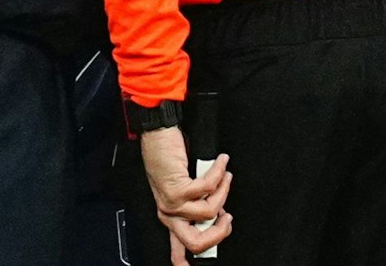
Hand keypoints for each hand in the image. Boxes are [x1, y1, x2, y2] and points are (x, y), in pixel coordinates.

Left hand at [139, 126, 234, 258]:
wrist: (157, 133)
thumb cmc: (171, 156)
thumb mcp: (184, 186)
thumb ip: (198, 204)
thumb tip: (219, 214)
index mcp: (170, 216)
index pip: (176, 250)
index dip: (185, 263)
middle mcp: (168, 214)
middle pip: (197, 243)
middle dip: (220, 234)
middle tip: (228, 217)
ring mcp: (171, 203)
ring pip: (209, 212)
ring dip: (224, 192)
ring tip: (226, 176)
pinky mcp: (177, 188)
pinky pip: (209, 188)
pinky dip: (220, 174)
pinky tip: (222, 163)